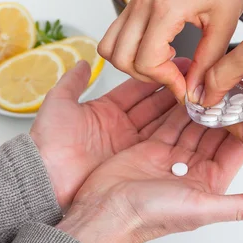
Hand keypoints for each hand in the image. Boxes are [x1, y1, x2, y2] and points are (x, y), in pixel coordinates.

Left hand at [30, 58, 190, 209]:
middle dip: (172, 90)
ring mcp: (128, 144)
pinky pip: (157, 142)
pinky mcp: (133, 161)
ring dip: (177, 110)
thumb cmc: (49, 143)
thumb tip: (83, 63)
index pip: (136, 89)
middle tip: (192, 78)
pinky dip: (173, 131)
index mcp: (104, 111)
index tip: (172, 65)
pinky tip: (189, 119)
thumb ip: (73, 82)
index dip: (154, 76)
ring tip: (196, 94)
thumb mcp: (59, 104)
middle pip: (153, 104)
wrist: (45, 179)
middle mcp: (120, 126)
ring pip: (159, 122)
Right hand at [57, 105, 242, 242]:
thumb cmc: (150, 215)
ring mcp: (169, 158)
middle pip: (212, 135)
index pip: (231, 152)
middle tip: (230, 88)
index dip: (241, 130)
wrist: (105, 212)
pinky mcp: (150, 147)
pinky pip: (168, 122)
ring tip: (211, 85)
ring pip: (191, 125)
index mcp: (207, 184)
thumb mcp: (201, 208)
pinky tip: (185, 93)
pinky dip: (175, 108)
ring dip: (200, 108)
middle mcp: (190, 171)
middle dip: (221, 113)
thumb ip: (239, 206)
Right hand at [98, 0, 242, 100]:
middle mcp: (143, 5)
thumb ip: (208, 62)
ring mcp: (136, 2)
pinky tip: (161, 49)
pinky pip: (117, 33)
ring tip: (165, 64)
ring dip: (133, 64)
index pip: (146, 62)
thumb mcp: (225, 23)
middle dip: (148, 76)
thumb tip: (197, 92)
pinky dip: (131, 49)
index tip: (187, 87)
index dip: (167, 82)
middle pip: (120, 59)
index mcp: (165, 10)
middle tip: (176, 77)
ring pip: (110, 47)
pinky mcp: (137, 0)